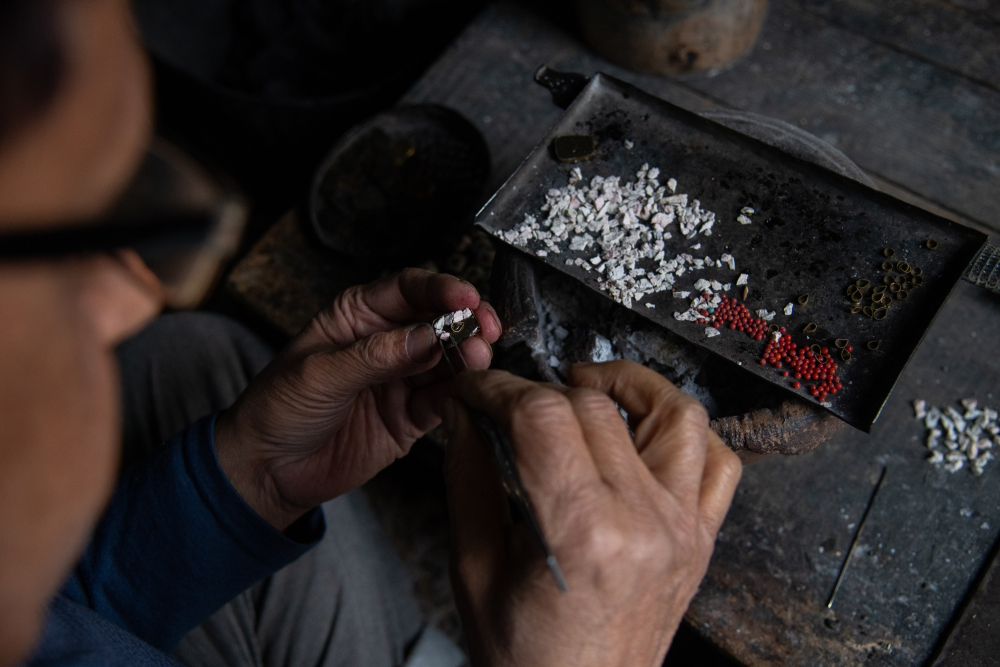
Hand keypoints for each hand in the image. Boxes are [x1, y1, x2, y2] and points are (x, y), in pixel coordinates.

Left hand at [215, 268, 500, 530]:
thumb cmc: (276, 409)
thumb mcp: (319, 374)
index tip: (464, 298)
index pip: (408, 289)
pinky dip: (460, 394)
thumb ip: (376, 356)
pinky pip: (444, 400)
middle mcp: (386, 342)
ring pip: (448, 360)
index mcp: (358, 315)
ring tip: (478, 358)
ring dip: (468, 357)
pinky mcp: (411, 417)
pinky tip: (467, 389)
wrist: (266, 471)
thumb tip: (427, 335)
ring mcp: (402, 379)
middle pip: (438, 321)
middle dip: (465, 322)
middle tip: (484, 328)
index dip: (440, 289)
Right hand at [443, 360, 741, 666]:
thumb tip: (464, 412)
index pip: (539, 417)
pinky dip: (688, 432)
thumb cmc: (528, 659)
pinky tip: (646, 430)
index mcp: (580, 534)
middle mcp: (642, 522)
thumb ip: (468, 478)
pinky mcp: (701, 538)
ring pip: (676, 414)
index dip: (496, 387)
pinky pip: (720, 463)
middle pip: (594, 407)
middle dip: (539, 388)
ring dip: (628, 384)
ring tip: (586, 387)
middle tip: (508, 401)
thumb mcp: (474, 569)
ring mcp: (681, 528)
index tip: (474, 389)